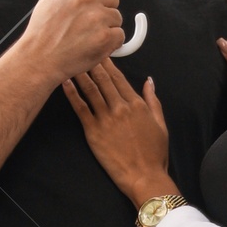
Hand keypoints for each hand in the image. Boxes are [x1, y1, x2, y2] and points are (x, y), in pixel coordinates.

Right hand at [20, 0, 125, 84]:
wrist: (37, 59)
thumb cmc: (44, 30)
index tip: (93, 1)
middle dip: (102, 11)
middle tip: (84, 24)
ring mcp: (97, 16)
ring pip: (116, 18)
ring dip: (105, 28)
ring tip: (85, 37)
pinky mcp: (105, 37)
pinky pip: (119, 36)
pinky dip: (109, 44)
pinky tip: (91, 46)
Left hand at [62, 57, 175, 207]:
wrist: (144, 176)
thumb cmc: (154, 154)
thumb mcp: (161, 124)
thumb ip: (153, 100)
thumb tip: (149, 81)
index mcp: (137, 105)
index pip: (119, 78)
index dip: (108, 63)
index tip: (100, 52)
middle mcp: (121, 108)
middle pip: (103, 80)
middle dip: (92, 62)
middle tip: (81, 49)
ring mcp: (106, 119)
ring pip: (90, 90)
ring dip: (80, 73)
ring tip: (70, 60)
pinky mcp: (93, 131)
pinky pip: (80, 108)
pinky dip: (72, 94)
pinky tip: (65, 83)